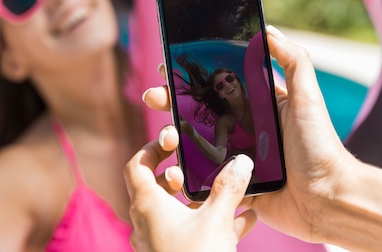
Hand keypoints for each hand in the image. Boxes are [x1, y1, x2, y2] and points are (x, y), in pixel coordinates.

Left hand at [124, 126, 256, 251]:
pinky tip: (244, 221)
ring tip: (226, 193)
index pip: (138, 165)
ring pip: (174, 212)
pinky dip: (209, 223)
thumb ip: (229, 188)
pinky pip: (188, 233)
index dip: (152, 148)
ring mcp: (158, 242)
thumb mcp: (216, 221)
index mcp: (148, 205)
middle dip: (178, 176)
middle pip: (153, 187)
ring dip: (198, 200)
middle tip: (196, 171)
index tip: (174, 140)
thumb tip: (242, 161)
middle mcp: (146, 222)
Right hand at [142, 26, 355, 242]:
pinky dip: (183, 174)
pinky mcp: (232, 184)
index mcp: (255, 106)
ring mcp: (235, 157)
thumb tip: (268, 29)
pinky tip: (171, 169)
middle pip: (198, 111)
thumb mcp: (307, 98)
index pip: (217, 85)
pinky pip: (202, 178)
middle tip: (153, 96)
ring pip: (193, 144)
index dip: (192, 76)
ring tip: (164, 135)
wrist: (328, 198)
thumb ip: (293, 61)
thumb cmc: (319, 146)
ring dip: (172, 136)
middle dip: (171, 101)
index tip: (168, 66)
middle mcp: (242, 128)